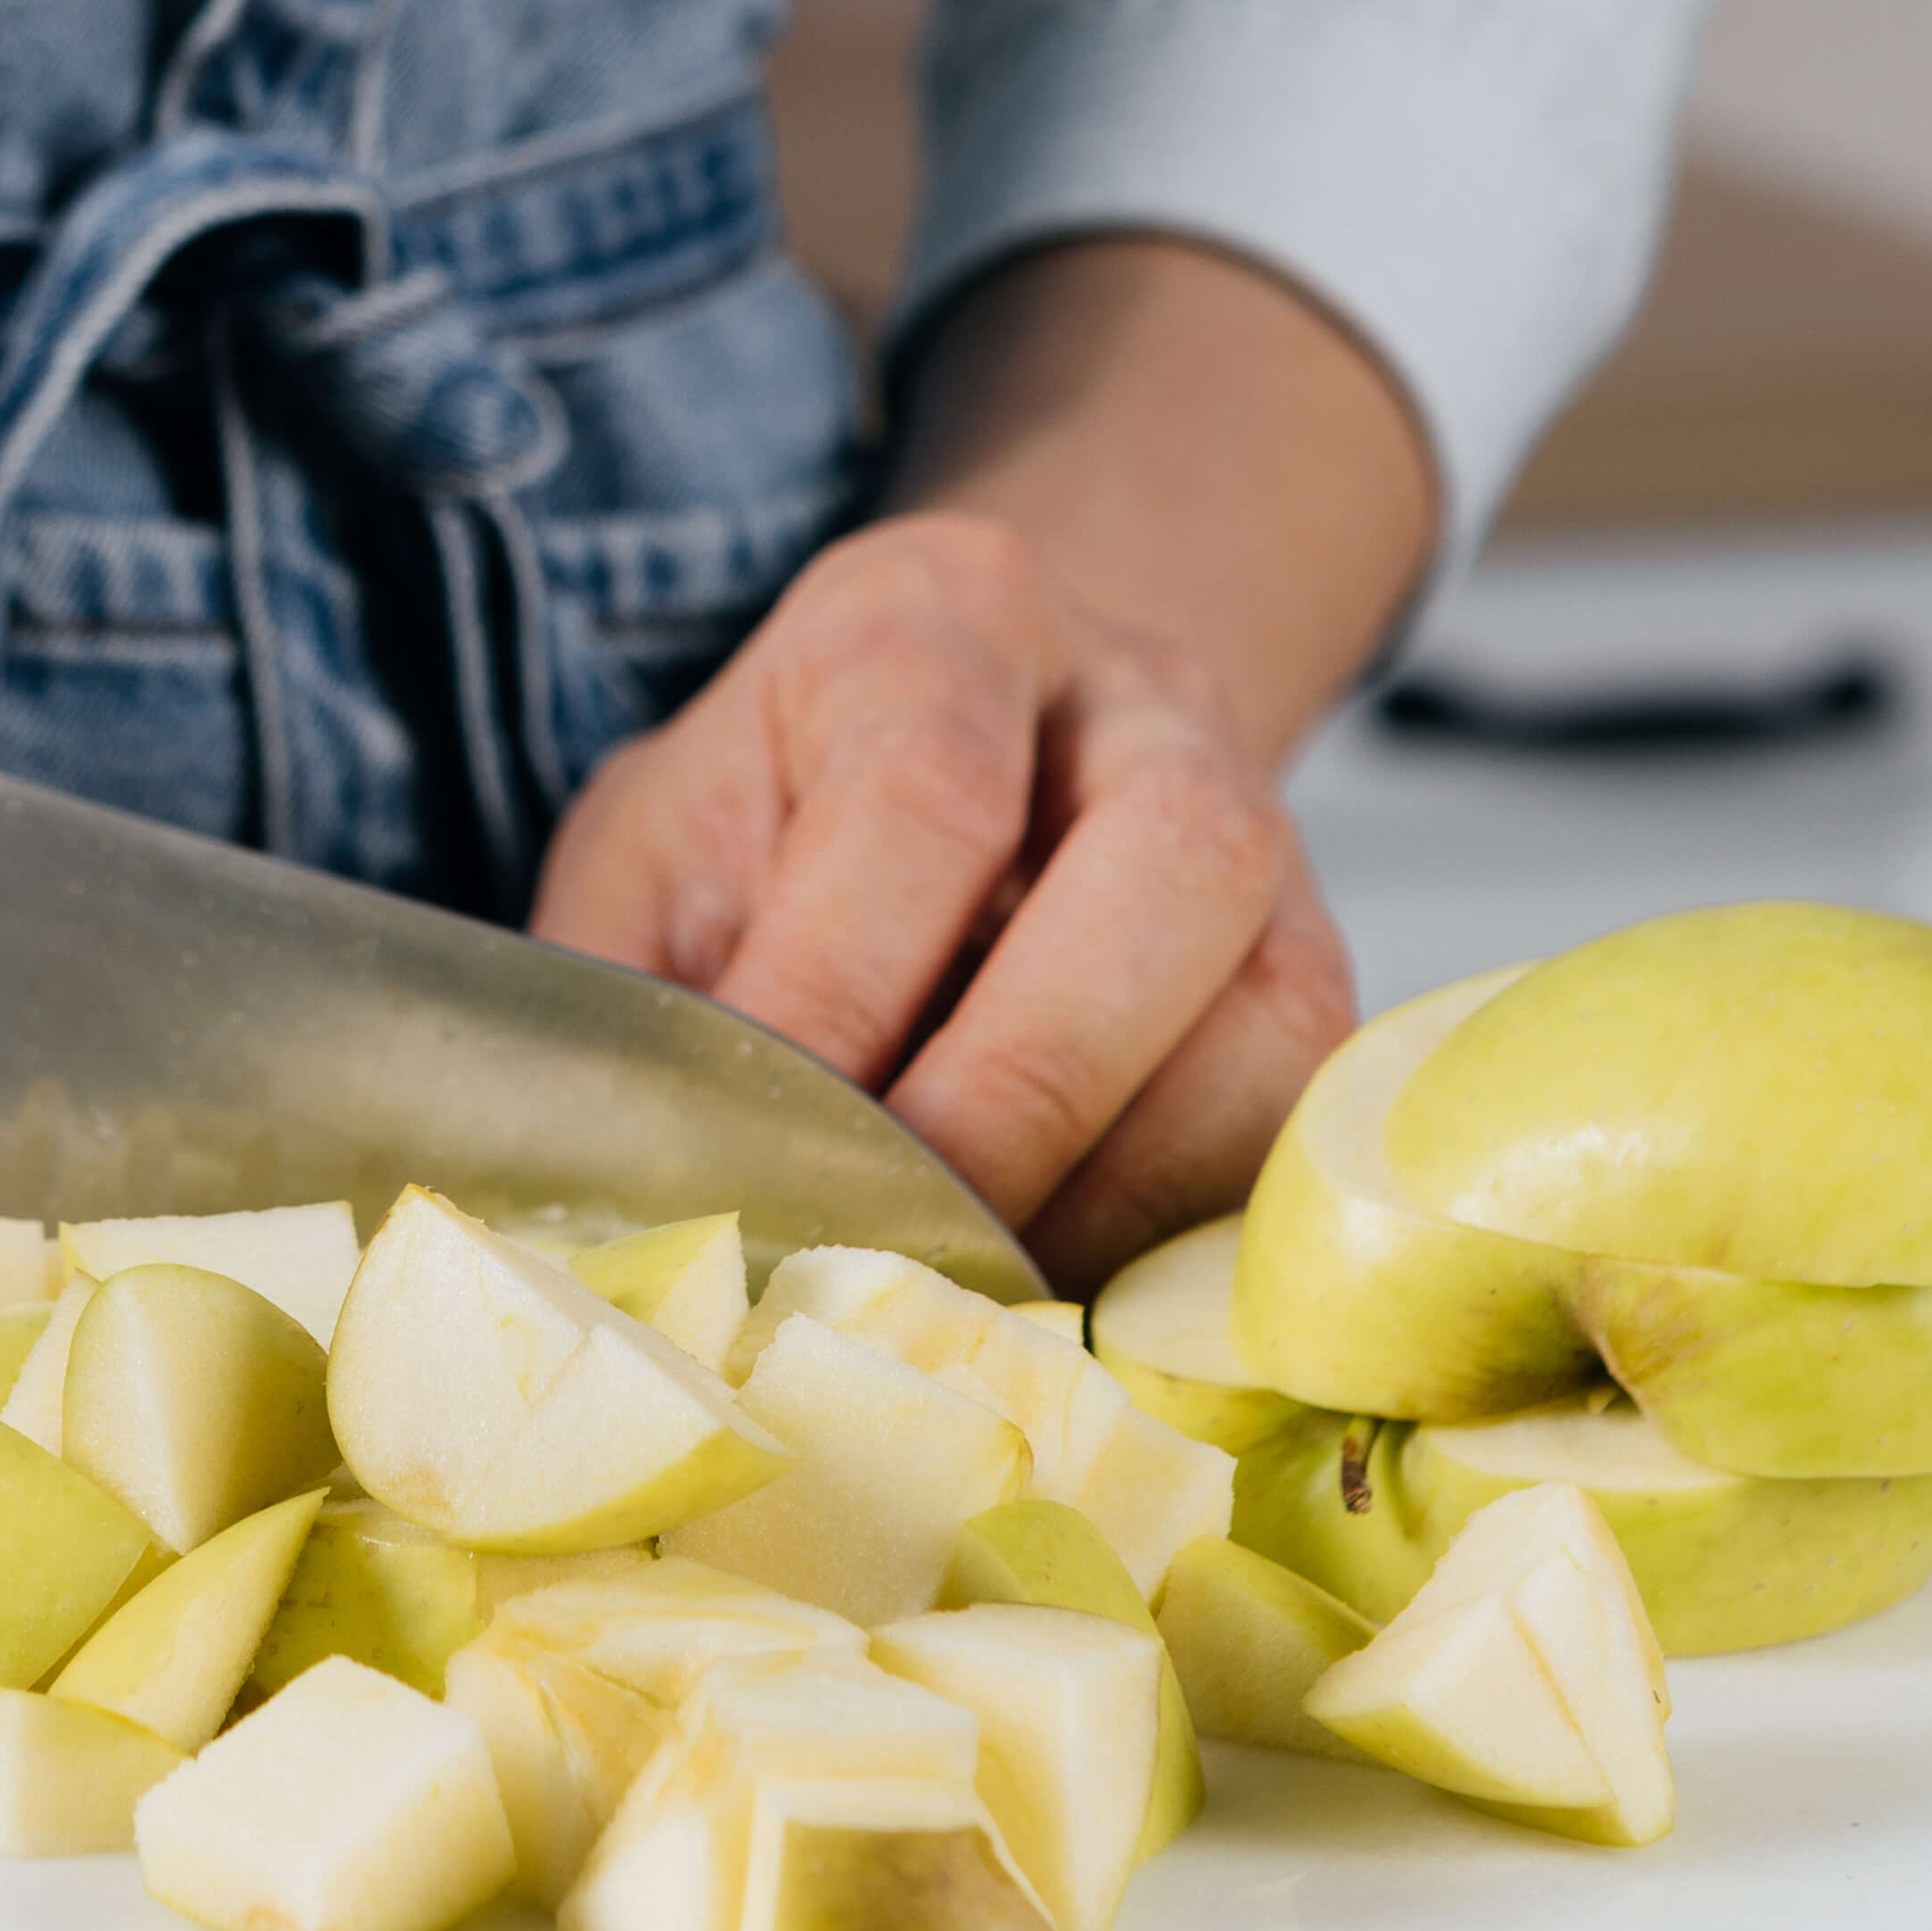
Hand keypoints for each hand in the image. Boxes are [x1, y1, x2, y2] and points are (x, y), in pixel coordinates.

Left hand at [531, 514, 1357, 1287]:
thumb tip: (616, 1200)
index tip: (749, 1158)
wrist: (967, 777)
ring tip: (966, 1310)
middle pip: (1165, 867)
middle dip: (1013, 1100)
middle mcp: (1141, 702)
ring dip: (1116, 1201)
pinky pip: (1292, 1140)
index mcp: (938, 620)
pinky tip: (1056, 1310)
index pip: (922, 792)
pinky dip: (1175, 1249)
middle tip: (886, 1256)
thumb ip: (633, 1002)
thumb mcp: (657, 864)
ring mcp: (1271, 844)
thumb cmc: (771, 835)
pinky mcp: (1315, 998)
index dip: (837, 997)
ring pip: (1267, 1023)